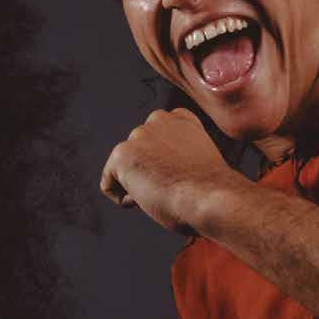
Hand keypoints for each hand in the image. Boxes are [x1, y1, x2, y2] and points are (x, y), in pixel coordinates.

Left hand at [100, 107, 243, 233]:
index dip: (164, 167)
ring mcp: (138, 135)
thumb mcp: (198, 160)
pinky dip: (122, 199)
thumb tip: (160, 171)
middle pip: (138, 157)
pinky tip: (146, 199)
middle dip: (149, 176)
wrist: (209, 196)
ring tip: (162, 193)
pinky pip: (108, 185)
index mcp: (180, 118)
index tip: (180, 178)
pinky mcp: (121, 154)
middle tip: (171, 188)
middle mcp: (158, 120)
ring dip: (138, 187)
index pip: (157, 142)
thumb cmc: (210, 189)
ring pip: (125, 171)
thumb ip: (178, 154)